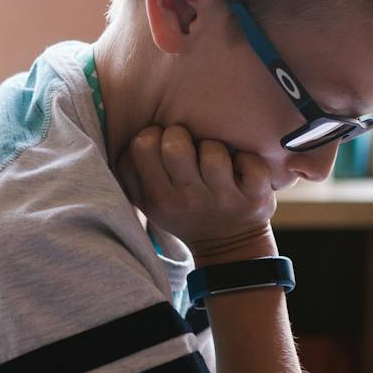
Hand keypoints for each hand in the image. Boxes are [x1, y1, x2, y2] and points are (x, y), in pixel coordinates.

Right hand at [116, 123, 274, 262]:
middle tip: (189, 148)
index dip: (153, 135)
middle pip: (175, 145)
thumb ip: (132, 171)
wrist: (227, 249)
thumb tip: (118, 123)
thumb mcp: (150, 201)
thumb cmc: (184, 210)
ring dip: (215, 148)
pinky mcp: (254, 200)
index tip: (162, 146)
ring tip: (216, 161)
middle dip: (182, 135)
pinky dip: (249, 160)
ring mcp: (223, 201)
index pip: (142, 145)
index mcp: (157, 198)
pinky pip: (251, 163)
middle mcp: (187, 201)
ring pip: (214, 152)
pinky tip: (241, 169)